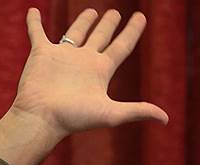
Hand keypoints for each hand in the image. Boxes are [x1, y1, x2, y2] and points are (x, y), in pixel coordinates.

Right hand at [12, 8, 168, 137]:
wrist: (43, 118)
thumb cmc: (75, 118)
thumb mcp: (111, 114)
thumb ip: (137, 111)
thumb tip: (166, 119)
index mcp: (101, 70)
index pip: (122, 46)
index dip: (133, 31)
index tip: (141, 17)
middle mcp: (84, 61)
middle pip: (100, 37)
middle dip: (108, 24)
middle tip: (115, 13)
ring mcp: (63, 57)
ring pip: (75, 33)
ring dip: (82, 21)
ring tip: (92, 11)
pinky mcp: (41, 54)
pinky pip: (37, 33)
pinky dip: (34, 23)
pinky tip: (33, 11)